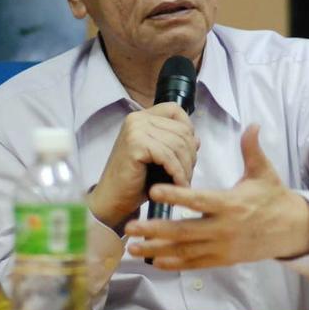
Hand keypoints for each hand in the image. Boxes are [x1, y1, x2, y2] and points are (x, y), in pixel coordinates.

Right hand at [88, 102, 198, 231]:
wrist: (112, 200)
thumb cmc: (135, 181)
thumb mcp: (159, 158)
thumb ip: (175, 145)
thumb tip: (197, 139)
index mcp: (141, 117)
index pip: (175, 110)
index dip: (188, 128)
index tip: (190, 151)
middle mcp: (137, 119)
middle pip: (181, 130)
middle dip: (190, 155)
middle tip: (187, 175)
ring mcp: (135, 129)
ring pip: (178, 144)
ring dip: (186, 167)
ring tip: (183, 183)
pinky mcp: (135, 144)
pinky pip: (168, 156)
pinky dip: (178, 173)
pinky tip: (179, 186)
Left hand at [124, 124, 308, 269]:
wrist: (291, 230)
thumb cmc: (274, 197)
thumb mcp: (265, 171)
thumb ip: (252, 149)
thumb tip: (253, 124)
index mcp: (231, 204)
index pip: (199, 200)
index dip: (175, 195)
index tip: (153, 190)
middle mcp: (224, 229)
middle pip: (184, 231)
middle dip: (155, 230)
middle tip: (130, 225)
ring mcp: (222, 248)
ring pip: (184, 251)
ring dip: (156, 249)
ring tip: (132, 246)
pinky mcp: (222, 260)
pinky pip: (194, 264)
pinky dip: (173, 264)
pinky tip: (152, 260)